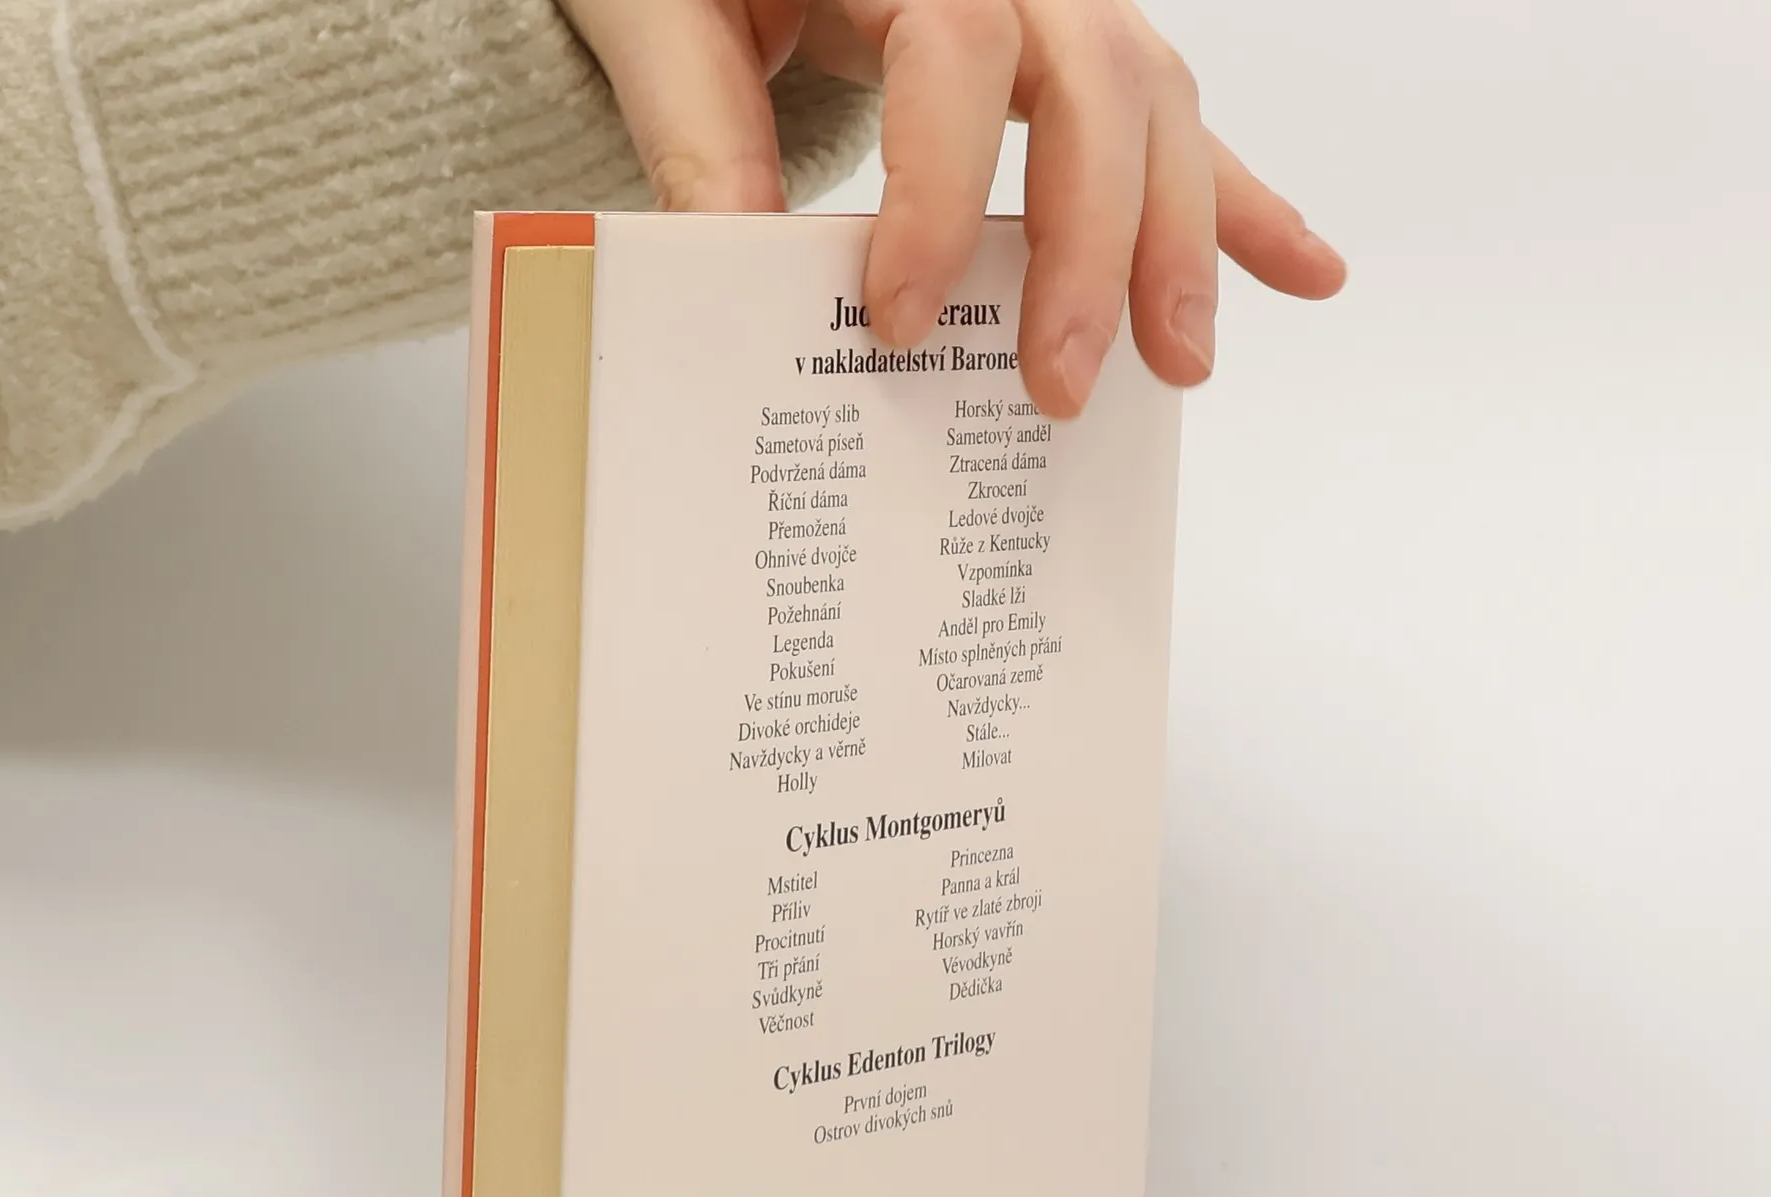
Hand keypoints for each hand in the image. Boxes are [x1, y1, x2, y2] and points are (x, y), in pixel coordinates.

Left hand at [558, 0, 1346, 415]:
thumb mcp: (663, 15)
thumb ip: (695, 121)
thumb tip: (732, 262)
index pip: (955, 48)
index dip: (939, 187)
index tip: (897, 318)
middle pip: (1097, 83)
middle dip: (1092, 246)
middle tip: (1059, 384)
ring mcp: (1061, 11)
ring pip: (1156, 105)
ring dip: (1183, 242)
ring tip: (1180, 364)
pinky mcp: (1080, 65)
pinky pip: (1173, 126)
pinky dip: (1241, 202)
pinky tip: (1307, 270)